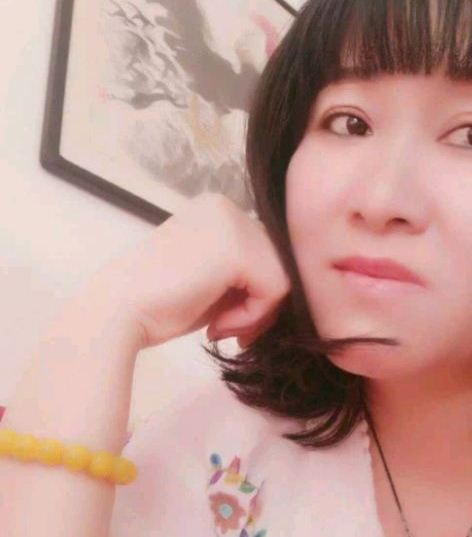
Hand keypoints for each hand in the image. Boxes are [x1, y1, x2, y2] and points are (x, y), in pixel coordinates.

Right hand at [79, 194, 291, 349]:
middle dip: (260, 306)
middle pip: (278, 262)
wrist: (118, 311)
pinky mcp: (237, 248)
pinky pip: (275, 289)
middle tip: (228, 330)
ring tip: (221, 328)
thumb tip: (288, 289)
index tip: (230, 321)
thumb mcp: (212, 280)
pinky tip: (219, 325)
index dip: (256, 294)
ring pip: (282, 276)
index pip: (264, 253)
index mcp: (217, 211)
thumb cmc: (158, 303)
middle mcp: (227, 207)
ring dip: (257, 314)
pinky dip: (254, 317)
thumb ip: (245, 275)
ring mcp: (233, 223)